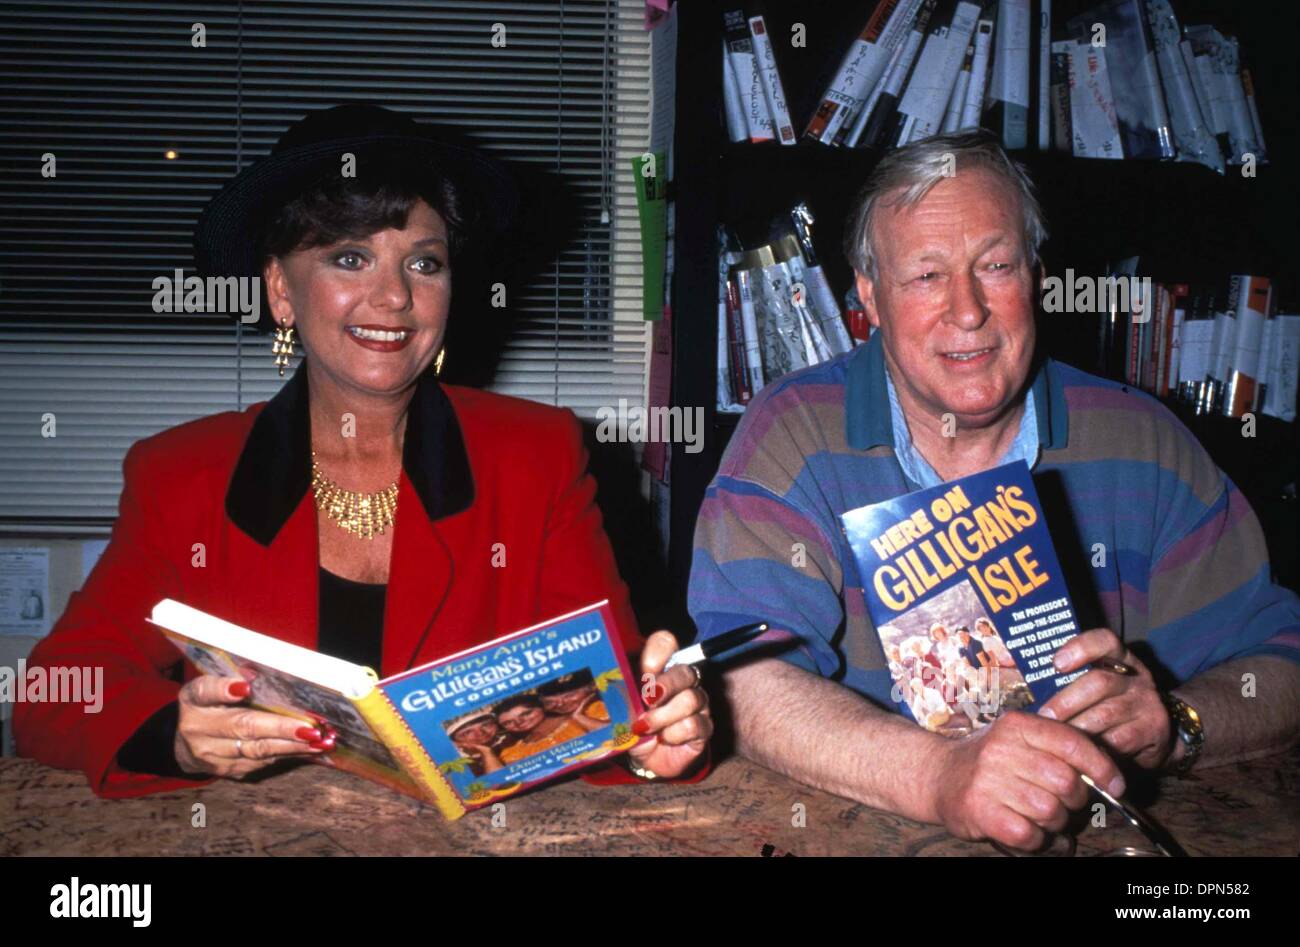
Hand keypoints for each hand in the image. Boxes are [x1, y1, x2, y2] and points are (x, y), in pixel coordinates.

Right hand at [175, 675, 327, 778]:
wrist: (190, 743)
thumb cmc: (212, 705)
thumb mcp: (213, 686)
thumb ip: (232, 678)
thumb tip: (256, 674)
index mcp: (194, 700)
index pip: (205, 691)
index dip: (224, 689)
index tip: (247, 688)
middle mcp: (199, 730)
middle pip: (243, 727)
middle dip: (280, 727)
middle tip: (309, 728)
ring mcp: (213, 756)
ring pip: (257, 750)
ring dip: (292, 745)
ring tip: (319, 740)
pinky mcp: (229, 771)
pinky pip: (263, 762)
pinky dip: (289, 754)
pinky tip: (310, 749)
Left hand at [627, 631, 711, 778]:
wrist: (644, 758)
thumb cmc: (632, 725)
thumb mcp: (620, 705)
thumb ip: (618, 691)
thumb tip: (608, 682)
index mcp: (659, 666)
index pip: (665, 643)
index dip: (658, 653)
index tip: (645, 670)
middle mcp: (682, 681)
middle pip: (684, 671)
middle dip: (664, 686)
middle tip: (646, 701)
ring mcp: (697, 703)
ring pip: (691, 699)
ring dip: (663, 716)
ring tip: (645, 727)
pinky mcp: (703, 727)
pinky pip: (694, 724)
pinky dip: (674, 734)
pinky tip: (663, 738)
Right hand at [931, 711, 1126, 851]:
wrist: (936, 774)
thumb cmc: (988, 760)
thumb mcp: (1018, 739)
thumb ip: (1057, 747)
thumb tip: (1108, 774)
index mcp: (1017, 726)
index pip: (1073, 743)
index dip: (1102, 767)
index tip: (1116, 785)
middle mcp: (1002, 749)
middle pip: (1067, 782)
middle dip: (1074, 799)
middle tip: (1062, 802)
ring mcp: (988, 780)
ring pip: (1050, 811)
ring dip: (1053, 822)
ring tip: (1039, 817)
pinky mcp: (979, 810)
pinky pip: (1028, 834)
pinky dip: (1035, 839)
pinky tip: (1026, 830)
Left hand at [1039, 628, 1171, 768]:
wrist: (1159, 734)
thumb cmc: (1111, 706)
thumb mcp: (1098, 688)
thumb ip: (1072, 681)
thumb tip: (1022, 682)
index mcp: (1121, 658)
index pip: (1105, 641)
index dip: (1080, 647)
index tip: (1056, 663)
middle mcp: (1137, 677)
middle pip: (1098, 682)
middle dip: (1065, 702)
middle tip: (1043, 718)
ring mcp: (1147, 703)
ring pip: (1105, 715)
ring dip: (1075, 728)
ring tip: (1054, 738)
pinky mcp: (1152, 730)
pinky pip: (1117, 741)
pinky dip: (1093, 749)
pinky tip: (1077, 754)